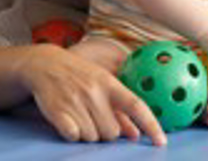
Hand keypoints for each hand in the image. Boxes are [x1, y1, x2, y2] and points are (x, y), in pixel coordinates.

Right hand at [19, 44, 166, 144]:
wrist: (45, 64)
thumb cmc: (80, 76)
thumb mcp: (102, 84)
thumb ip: (120, 109)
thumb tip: (136, 134)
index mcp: (110, 83)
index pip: (136, 106)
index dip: (151, 125)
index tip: (161, 142)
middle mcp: (95, 92)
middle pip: (112, 132)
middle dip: (105, 130)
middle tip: (94, 116)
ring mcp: (76, 101)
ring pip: (93, 137)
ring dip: (88, 132)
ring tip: (80, 114)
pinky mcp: (58, 111)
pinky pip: (74, 136)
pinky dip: (72, 133)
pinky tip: (68, 119)